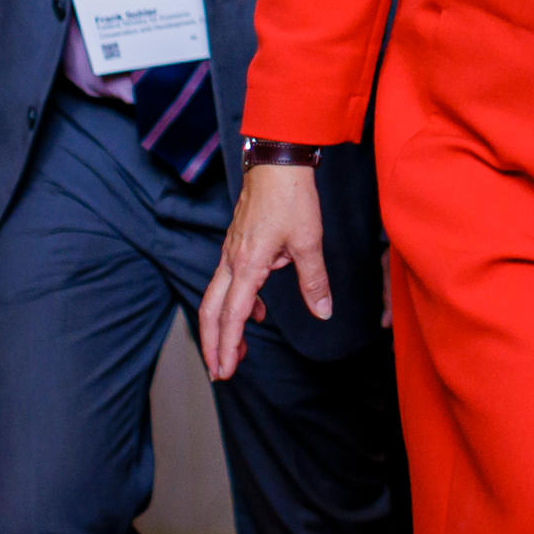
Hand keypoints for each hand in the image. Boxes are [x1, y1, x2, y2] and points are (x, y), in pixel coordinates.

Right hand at [200, 164, 329, 380]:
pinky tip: (255, 310)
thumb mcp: (309, 241)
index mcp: (247, 264)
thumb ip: (314, 280)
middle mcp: (232, 261)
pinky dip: (237, 302)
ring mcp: (230, 252)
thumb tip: (323, 312)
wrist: (277, 163)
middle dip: (213, 344)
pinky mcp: (236, 244)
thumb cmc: (292, 198)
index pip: (233, 315)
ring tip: (237, 350)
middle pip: (211, 311)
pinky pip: (228, 281)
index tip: (226, 370)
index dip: (229, 346)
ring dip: (223, 326)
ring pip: (216, 297)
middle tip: (219, 371)